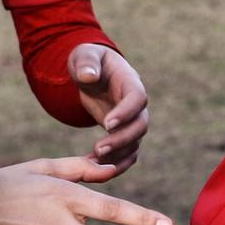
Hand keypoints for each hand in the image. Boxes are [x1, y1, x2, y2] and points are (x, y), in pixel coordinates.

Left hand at [69, 44, 148, 171]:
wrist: (93, 73)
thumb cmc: (89, 61)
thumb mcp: (84, 55)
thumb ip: (87, 62)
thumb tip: (89, 76)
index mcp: (130, 82)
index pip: (137, 98)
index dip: (126, 112)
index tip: (106, 124)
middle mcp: (136, 104)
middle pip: (140, 126)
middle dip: (121, 140)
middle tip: (98, 149)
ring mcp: (131, 120)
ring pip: (134, 143)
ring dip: (117, 156)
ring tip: (92, 163)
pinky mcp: (123, 133)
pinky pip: (126, 153)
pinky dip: (115, 163)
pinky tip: (94, 169)